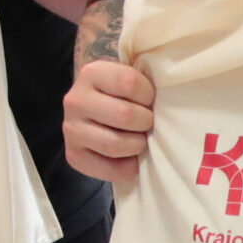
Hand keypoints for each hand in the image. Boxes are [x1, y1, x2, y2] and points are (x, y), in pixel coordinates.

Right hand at [63, 60, 155, 184]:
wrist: (92, 110)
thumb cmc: (119, 93)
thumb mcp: (127, 75)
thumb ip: (144, 79)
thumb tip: (171, 97)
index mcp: (91, 73)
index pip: (129, 83)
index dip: (148, 95)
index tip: (149, 100)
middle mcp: (75, 100)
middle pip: (125, 115)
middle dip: (146, 122)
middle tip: (148, 123)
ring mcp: (71, 129)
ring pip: (115, 144)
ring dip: (137, 145)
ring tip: (140, 140)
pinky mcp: (73, 155)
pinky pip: (110, 169)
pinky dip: (128, 168)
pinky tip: (131, 158)